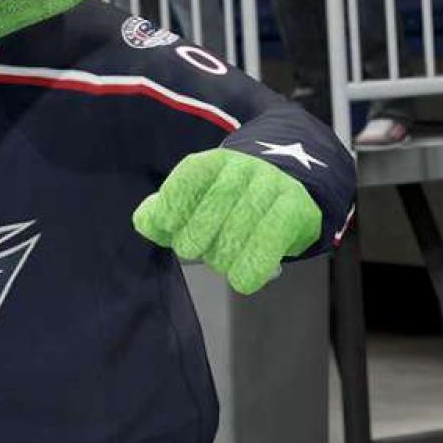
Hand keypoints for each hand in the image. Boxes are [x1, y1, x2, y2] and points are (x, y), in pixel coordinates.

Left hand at [133, 148, 321, 294]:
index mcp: (213, 162)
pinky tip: (242, 280)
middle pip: (217, 201)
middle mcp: (243, 168)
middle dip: (197, 233)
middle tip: (190, 250)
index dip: (176, 198)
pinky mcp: (295, 207)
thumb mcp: (191, 203)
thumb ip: (160, 214)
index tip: (167, 224)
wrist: (281, 198)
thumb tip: (147, 222)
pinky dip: (253, 264)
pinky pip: (272, 237)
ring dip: (224, 254)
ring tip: (219, 262)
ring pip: (244, 222)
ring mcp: (272, 185)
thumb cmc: (225, 206)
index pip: (192, 172)